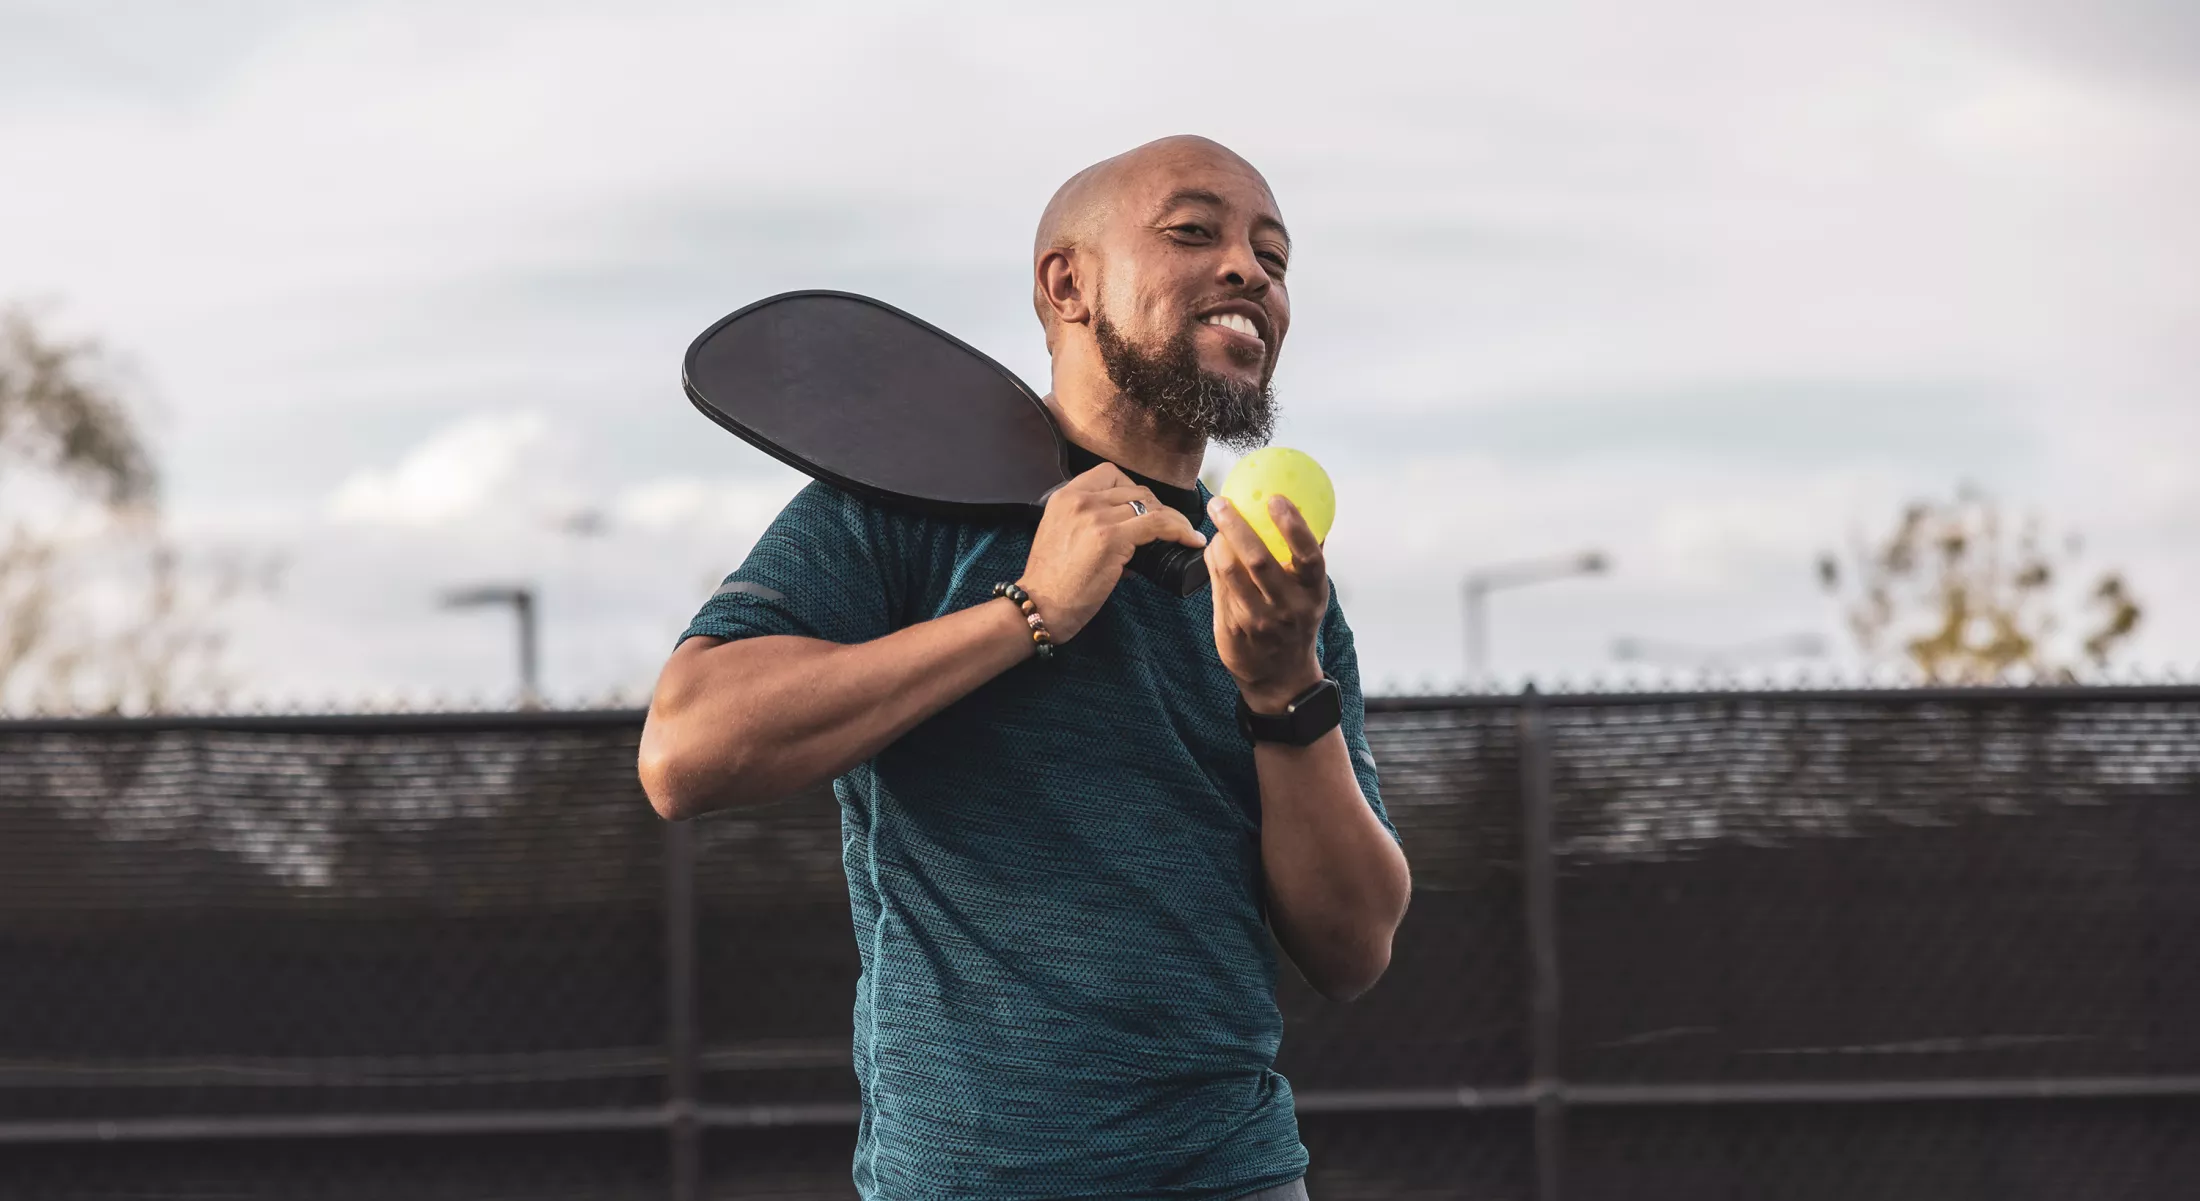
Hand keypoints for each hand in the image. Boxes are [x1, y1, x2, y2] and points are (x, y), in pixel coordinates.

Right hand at [1018, 462, 1207, 641]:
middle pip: (1135, 489)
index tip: (1144, 509)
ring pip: (1150, 505)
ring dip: (1171, 520)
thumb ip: (1090, 526)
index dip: (1134, 489)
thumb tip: (1133, 539)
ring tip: (1182, 536)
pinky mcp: (1111, 538)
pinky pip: (1158, 524)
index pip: (1110, 473)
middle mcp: (1080, 500)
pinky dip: (1180, 531)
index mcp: (1065, 496)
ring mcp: (1095, 517)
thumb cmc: (1051, 582)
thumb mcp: (1062, 537)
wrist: (1039, 606)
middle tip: (1167, 530)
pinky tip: (1190, 541)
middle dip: (1156, 508)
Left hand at [1206, 494, 1328, 711]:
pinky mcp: (1233, 630)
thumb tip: (1307, 510)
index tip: (1277, 499)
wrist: (1281, 677)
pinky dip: (1214, 562)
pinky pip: (1218, 587)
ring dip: (1219, 542)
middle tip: (1222, 503)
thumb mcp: (1311, 595)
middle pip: (1259, 560)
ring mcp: (1258, 621)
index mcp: (1313, 593)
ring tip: (1217, 521)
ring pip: (1230, 573)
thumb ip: (1306, 559)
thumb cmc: (1296, 624)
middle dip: (1237, 526)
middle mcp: (1288, 608)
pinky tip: (1215, 548)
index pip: (1308, 556)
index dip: (1294, 526)